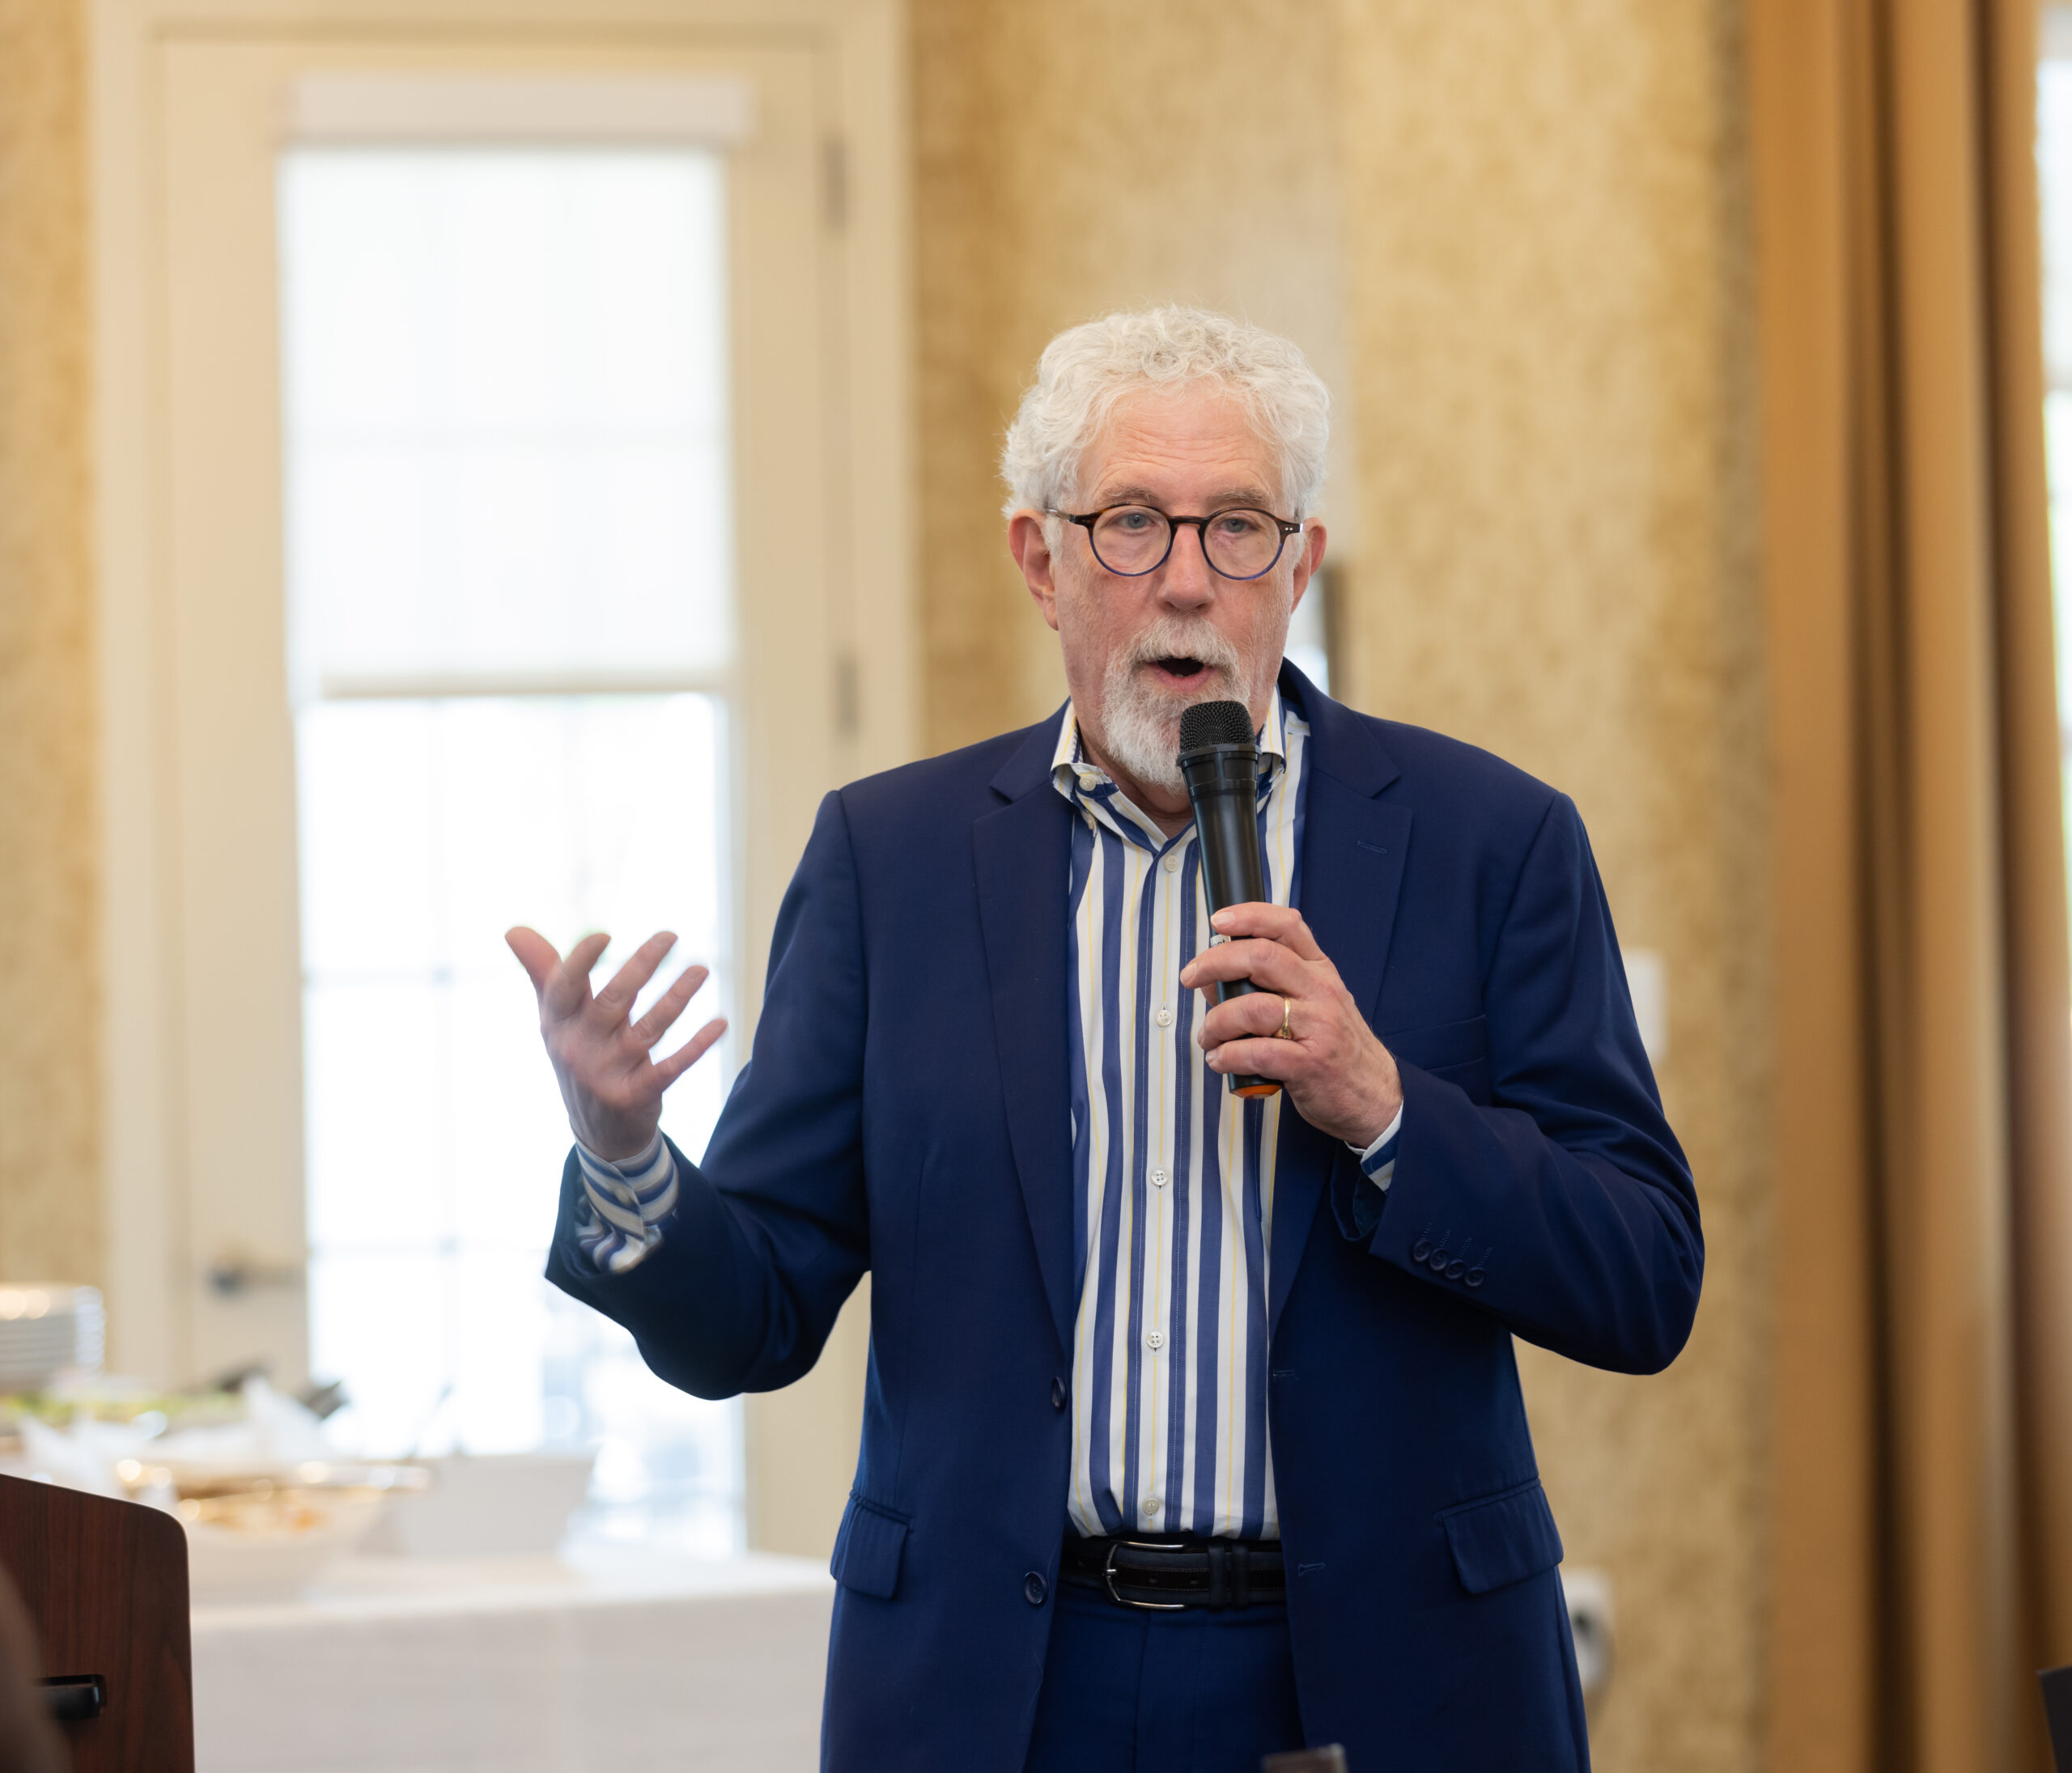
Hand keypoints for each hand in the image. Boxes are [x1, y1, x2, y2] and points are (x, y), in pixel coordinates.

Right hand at [506, 927, 726, 1161]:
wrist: (597, 1130)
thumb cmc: (578, 1055)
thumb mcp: (557, 1020)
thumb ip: (544, 973)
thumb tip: (512, 929)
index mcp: (557, 1025)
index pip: (563, 989)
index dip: (580, 962)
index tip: (603, 935)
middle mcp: (579, 1049)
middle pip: (611, 1002)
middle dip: (641, 966)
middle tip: (670, 936)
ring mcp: (608, 1074)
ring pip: (648, 1029)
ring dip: (677, 997)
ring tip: (701, 970)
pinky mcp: (636, 1095)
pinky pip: (671, 1066)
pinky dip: (697, 1045)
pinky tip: (720, 1023)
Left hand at [1179, 903, 1400, 1147]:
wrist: (1374, 1096)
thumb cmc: (1333, 1048)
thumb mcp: (1310, 1005)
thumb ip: (1266, 986)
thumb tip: (1211, 978)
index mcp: (1320, 970)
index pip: (1286, 925)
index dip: (1248, 916)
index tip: (1218, 921)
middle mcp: (1321, 991)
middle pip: (1262, 957)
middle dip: (1216, 963)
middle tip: (1191, 977)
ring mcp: (1319, 1026)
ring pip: (1254, 1007)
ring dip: (1217, 1021)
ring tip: (1208, 1037)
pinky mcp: (1310, 1064)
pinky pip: (1257, 1052)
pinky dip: (1228, 1056)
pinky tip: (1221, 1061)